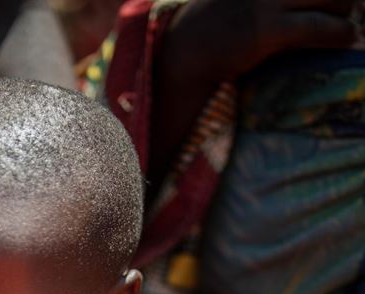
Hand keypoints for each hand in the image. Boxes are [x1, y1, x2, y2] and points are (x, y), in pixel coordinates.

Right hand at [168, 0, 356, 81]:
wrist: (184, 50)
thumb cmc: (215, 19)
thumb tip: (300, 1)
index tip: (328, 0)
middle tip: (343, 4)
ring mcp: (265, 2)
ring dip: (344, 8)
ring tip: (344, 21)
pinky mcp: (265, 31)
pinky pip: (317, 27)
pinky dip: (339, 31)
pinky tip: (347, 36)